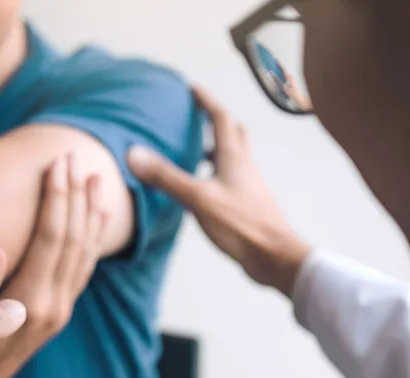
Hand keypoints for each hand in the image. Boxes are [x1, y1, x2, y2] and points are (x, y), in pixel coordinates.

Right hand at [0, 155, 107, 377]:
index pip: (51, 238)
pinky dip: (91, 241)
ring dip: (89, 214)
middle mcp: (52, 307)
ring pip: (84, 254)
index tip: (57, 163)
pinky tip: (95, 221)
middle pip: (73, 239)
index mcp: (28, 303)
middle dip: (74, 196)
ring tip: (95, 180)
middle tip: (75, 158)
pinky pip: (82, 270)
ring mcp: (58, 312)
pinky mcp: (57, 314)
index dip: (56, 198)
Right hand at [127, 87, 311, 295]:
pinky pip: (232, 178)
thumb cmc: (241, 225)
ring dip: (218, 147)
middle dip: (217, 120)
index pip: (221, 119)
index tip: (192, 90)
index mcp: (234, 158)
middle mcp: (245, 166)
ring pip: (235, 157)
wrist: (275, 257)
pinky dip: (218, 172)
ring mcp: (249, 186)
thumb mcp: (198, 198)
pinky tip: (206, 187)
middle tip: (199, 114)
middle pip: (234, 134)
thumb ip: (167, 177)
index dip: (206, 102)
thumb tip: (135, 154)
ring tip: (198, 148)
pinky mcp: (248, 204)